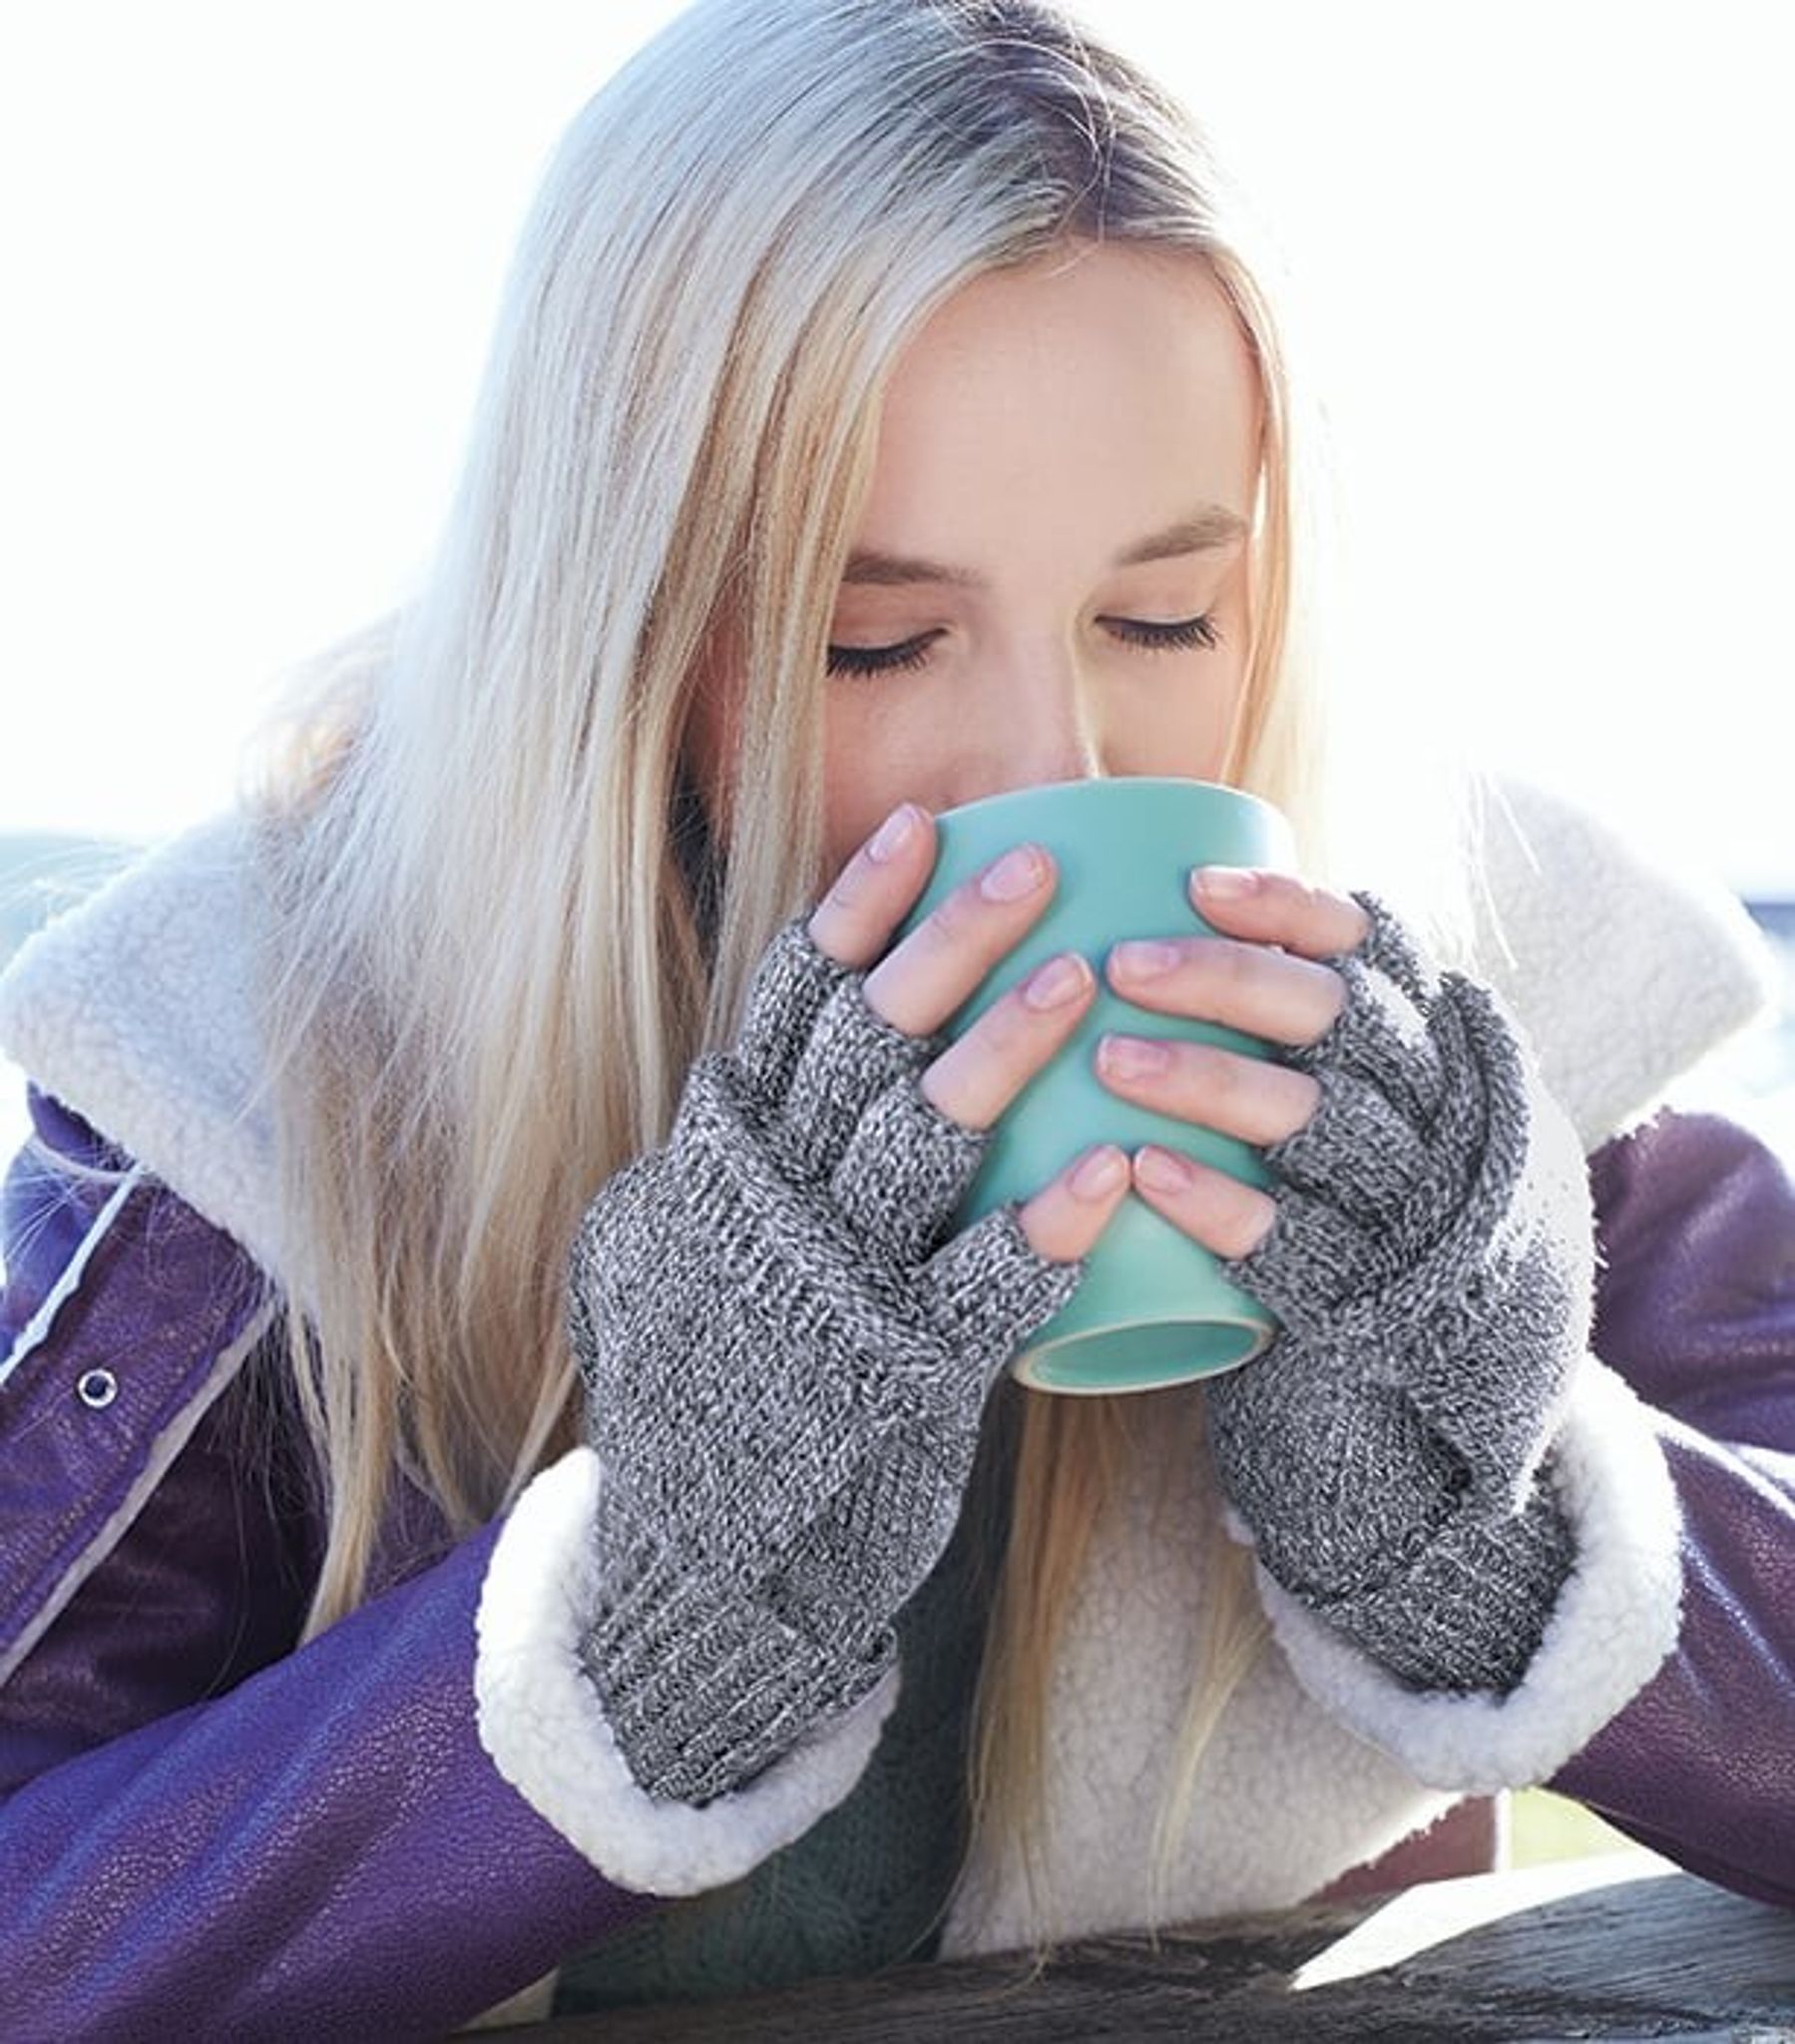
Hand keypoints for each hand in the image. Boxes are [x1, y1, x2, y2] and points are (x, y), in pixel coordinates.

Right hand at [569, 803, 1130, 1803]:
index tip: (923, 830)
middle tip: (1035, 870)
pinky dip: (1042, 1228)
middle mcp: (772, 1201)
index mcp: (725, 1153)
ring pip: (916, 1141)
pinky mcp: (896, 1373)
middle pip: (863, 1045)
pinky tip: (1110, 1173)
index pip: (791, 1005)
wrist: (693, 1551)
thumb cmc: (704, 1376)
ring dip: (1000, 1055)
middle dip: (950, 947)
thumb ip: (711, 1160)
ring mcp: (832, 1285)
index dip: (858, 911)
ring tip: (1081, 983)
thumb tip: (747, 1069)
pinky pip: (978, 1288)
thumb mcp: (661, 1249)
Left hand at [1094, 867, 1591, 1692]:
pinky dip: (1223, 1205)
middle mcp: (1438, 1118)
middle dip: (1231, 980)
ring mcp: (1413, 1211)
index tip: (1197, 884)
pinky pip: (1301, 1245)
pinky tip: (1146, 1175)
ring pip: (1327, 1121)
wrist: (1458, 1400)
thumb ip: (1320, 1045)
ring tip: (1112, 1057)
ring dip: (1215, 1080)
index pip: (1378, 950)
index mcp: (1434, 1052)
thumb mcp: (1382, 1117)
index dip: (1290, 910)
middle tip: (1121, 962)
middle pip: (1344, 1020)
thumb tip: (1181, 936)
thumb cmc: (1379, 1220)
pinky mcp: (1373, 1302)